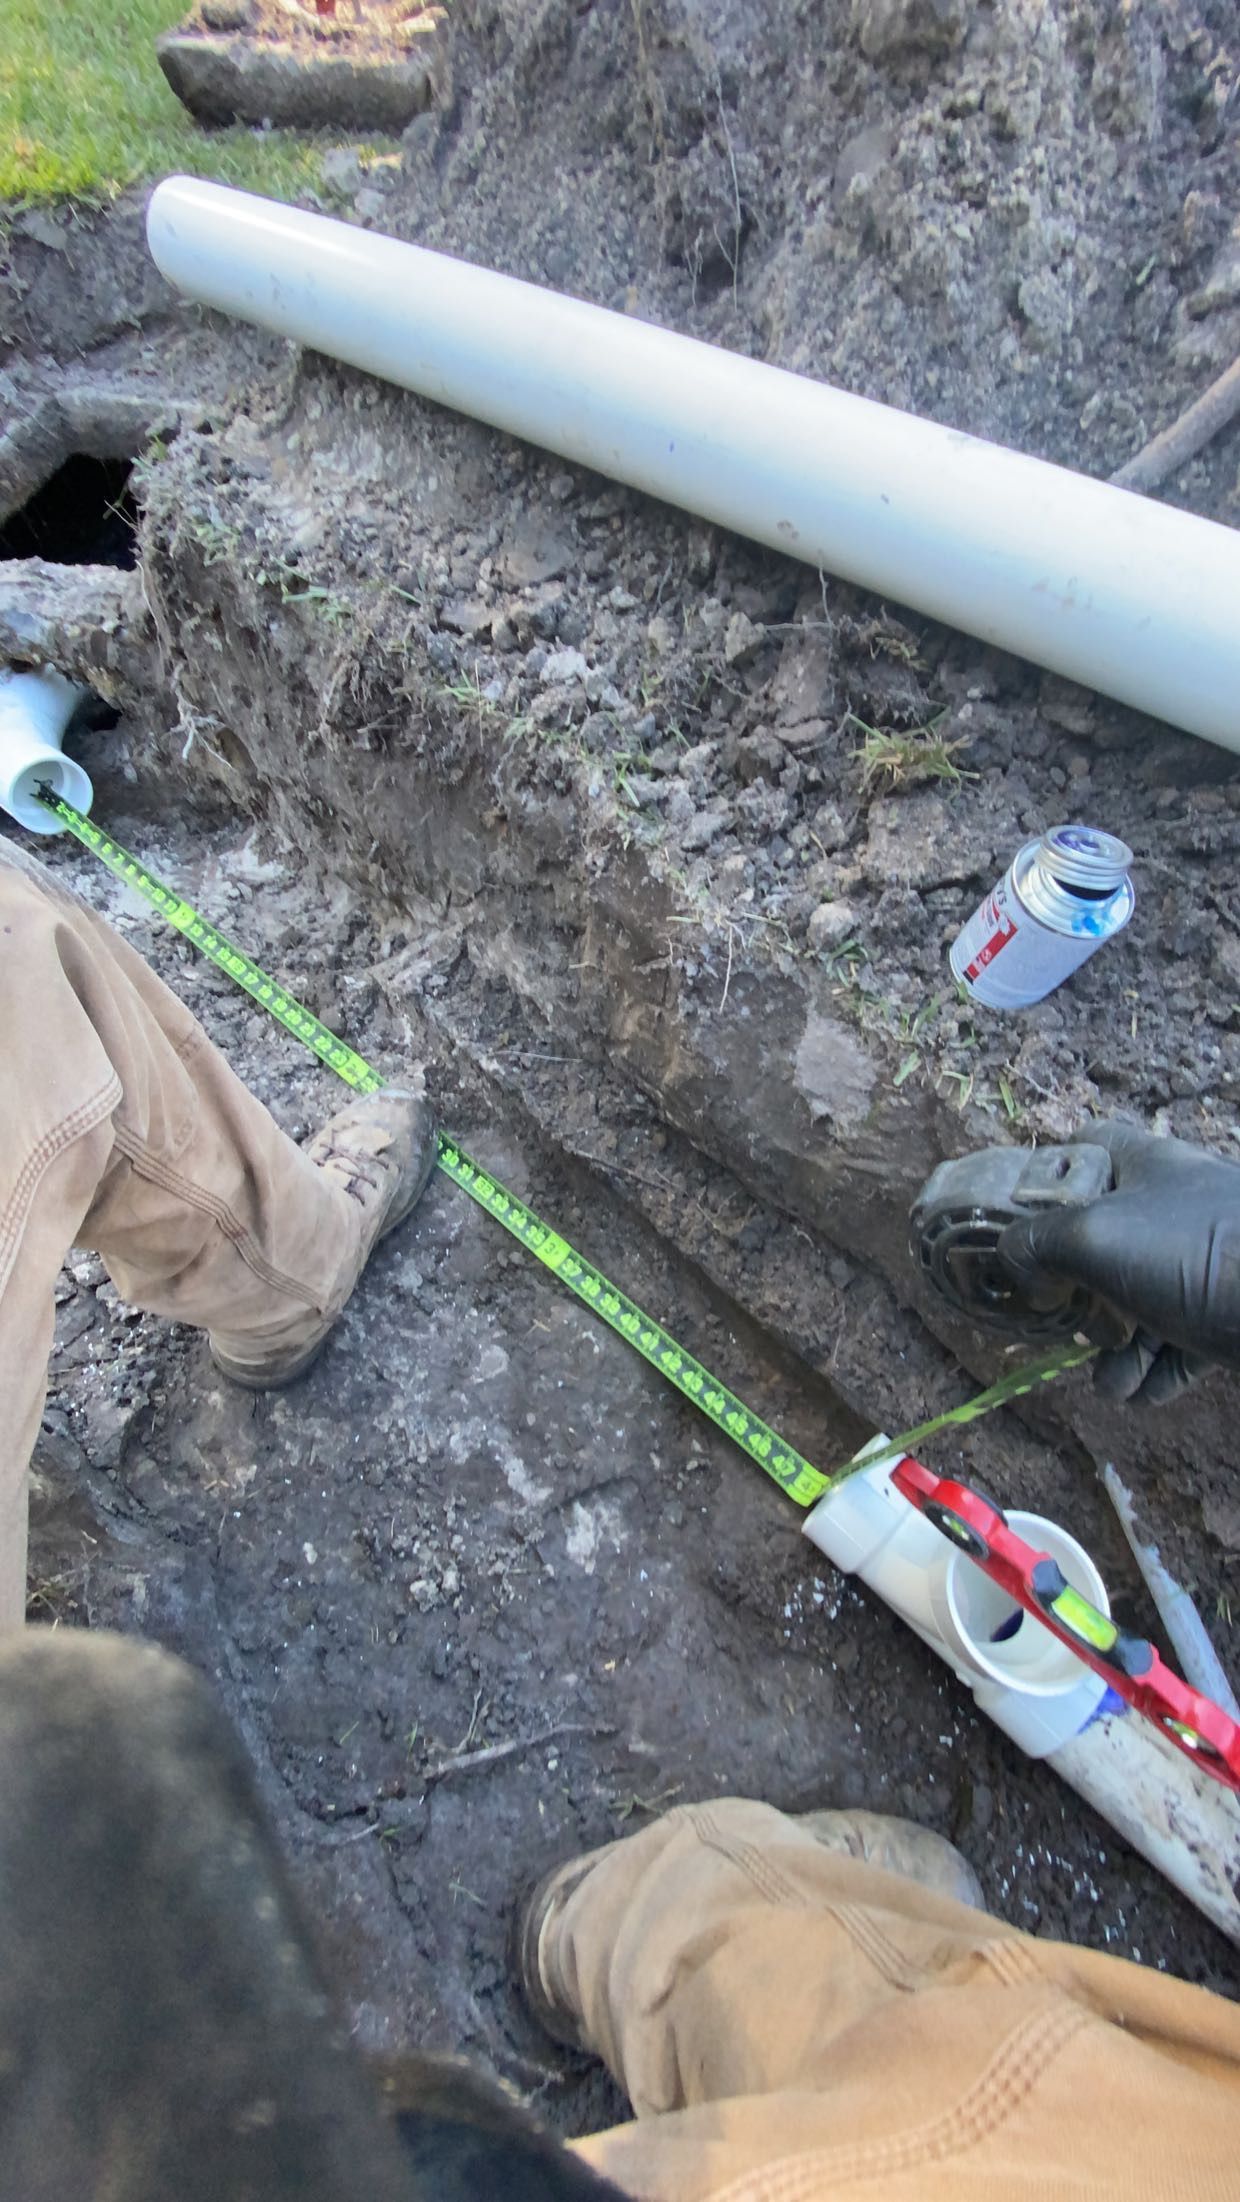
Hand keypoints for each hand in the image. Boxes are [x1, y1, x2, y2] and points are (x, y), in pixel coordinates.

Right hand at [997, 1122, 1239, 1404]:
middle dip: (1073, 1293)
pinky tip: (1143, 1393)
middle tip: (1059, 1323)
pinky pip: (1177, 1343)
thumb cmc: (1196, 1254)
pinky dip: (1155, 1371)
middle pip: (1101, 1241)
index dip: (1039, 1184)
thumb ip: (1036, 1241)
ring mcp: (1204, 1263)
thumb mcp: (1094, 1234)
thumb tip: (1016, 1263)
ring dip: (1114, 1349)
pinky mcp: (1228, 1314)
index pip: (1080, 1149)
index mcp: (1143, 1166)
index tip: (1012, 1229)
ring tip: (1110, 1382)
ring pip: (1138, 1302)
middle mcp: (1172, 1209)